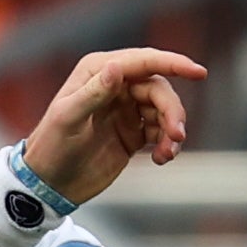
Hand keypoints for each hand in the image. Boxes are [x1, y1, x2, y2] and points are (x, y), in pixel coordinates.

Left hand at [20, 46, 207, 202]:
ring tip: (167, 153)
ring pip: (164, 110)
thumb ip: (93, 94)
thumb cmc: (50, 148)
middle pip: (159, 88)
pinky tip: (162, 158)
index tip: (199, 72)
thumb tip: (117, 67)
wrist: (47, 185)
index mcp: (98, 72)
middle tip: (177, 136)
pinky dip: (167, 143)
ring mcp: (125, 109)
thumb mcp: (68, 119)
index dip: (173, 64)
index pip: (143, 61)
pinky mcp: (132, 133)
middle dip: (172, 111)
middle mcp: (115, 85)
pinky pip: (161, 131)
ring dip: (172, 130)